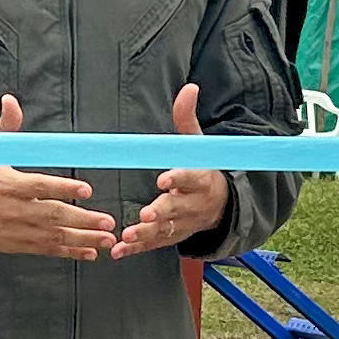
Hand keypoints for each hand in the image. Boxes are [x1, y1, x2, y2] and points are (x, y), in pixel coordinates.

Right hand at [0, 95, 113, 260]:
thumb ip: (6, 126)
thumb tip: (11, 101)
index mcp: (6, 183)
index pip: (39, 186)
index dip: (63, 188)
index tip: (86, 189)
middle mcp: (12, 209)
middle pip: (51, 216)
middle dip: (83, 220)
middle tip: (108, 221)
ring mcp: (14, 230)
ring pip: (52, 237)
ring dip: (82, 239)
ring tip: (106, 240)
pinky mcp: (13, 244)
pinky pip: (44, 250)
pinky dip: (67, 253)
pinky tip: (88, 253)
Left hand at [110, 84, 229, 258]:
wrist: (221, 205)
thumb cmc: (202, 168)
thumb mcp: (198, 144)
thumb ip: (187, 119)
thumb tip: (189, 87)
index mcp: (200, 179)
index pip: (190, 178)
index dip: (178, 179)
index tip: (164, 180)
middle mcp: (193, 204)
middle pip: (177, 209)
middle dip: (161, 213)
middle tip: (145, 215)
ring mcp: (182, 224)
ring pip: (165, 231)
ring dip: (146, 235)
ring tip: (127, 236)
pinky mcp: (171, 237)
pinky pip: (153, 245)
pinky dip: (135, 250)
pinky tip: (117, 251)